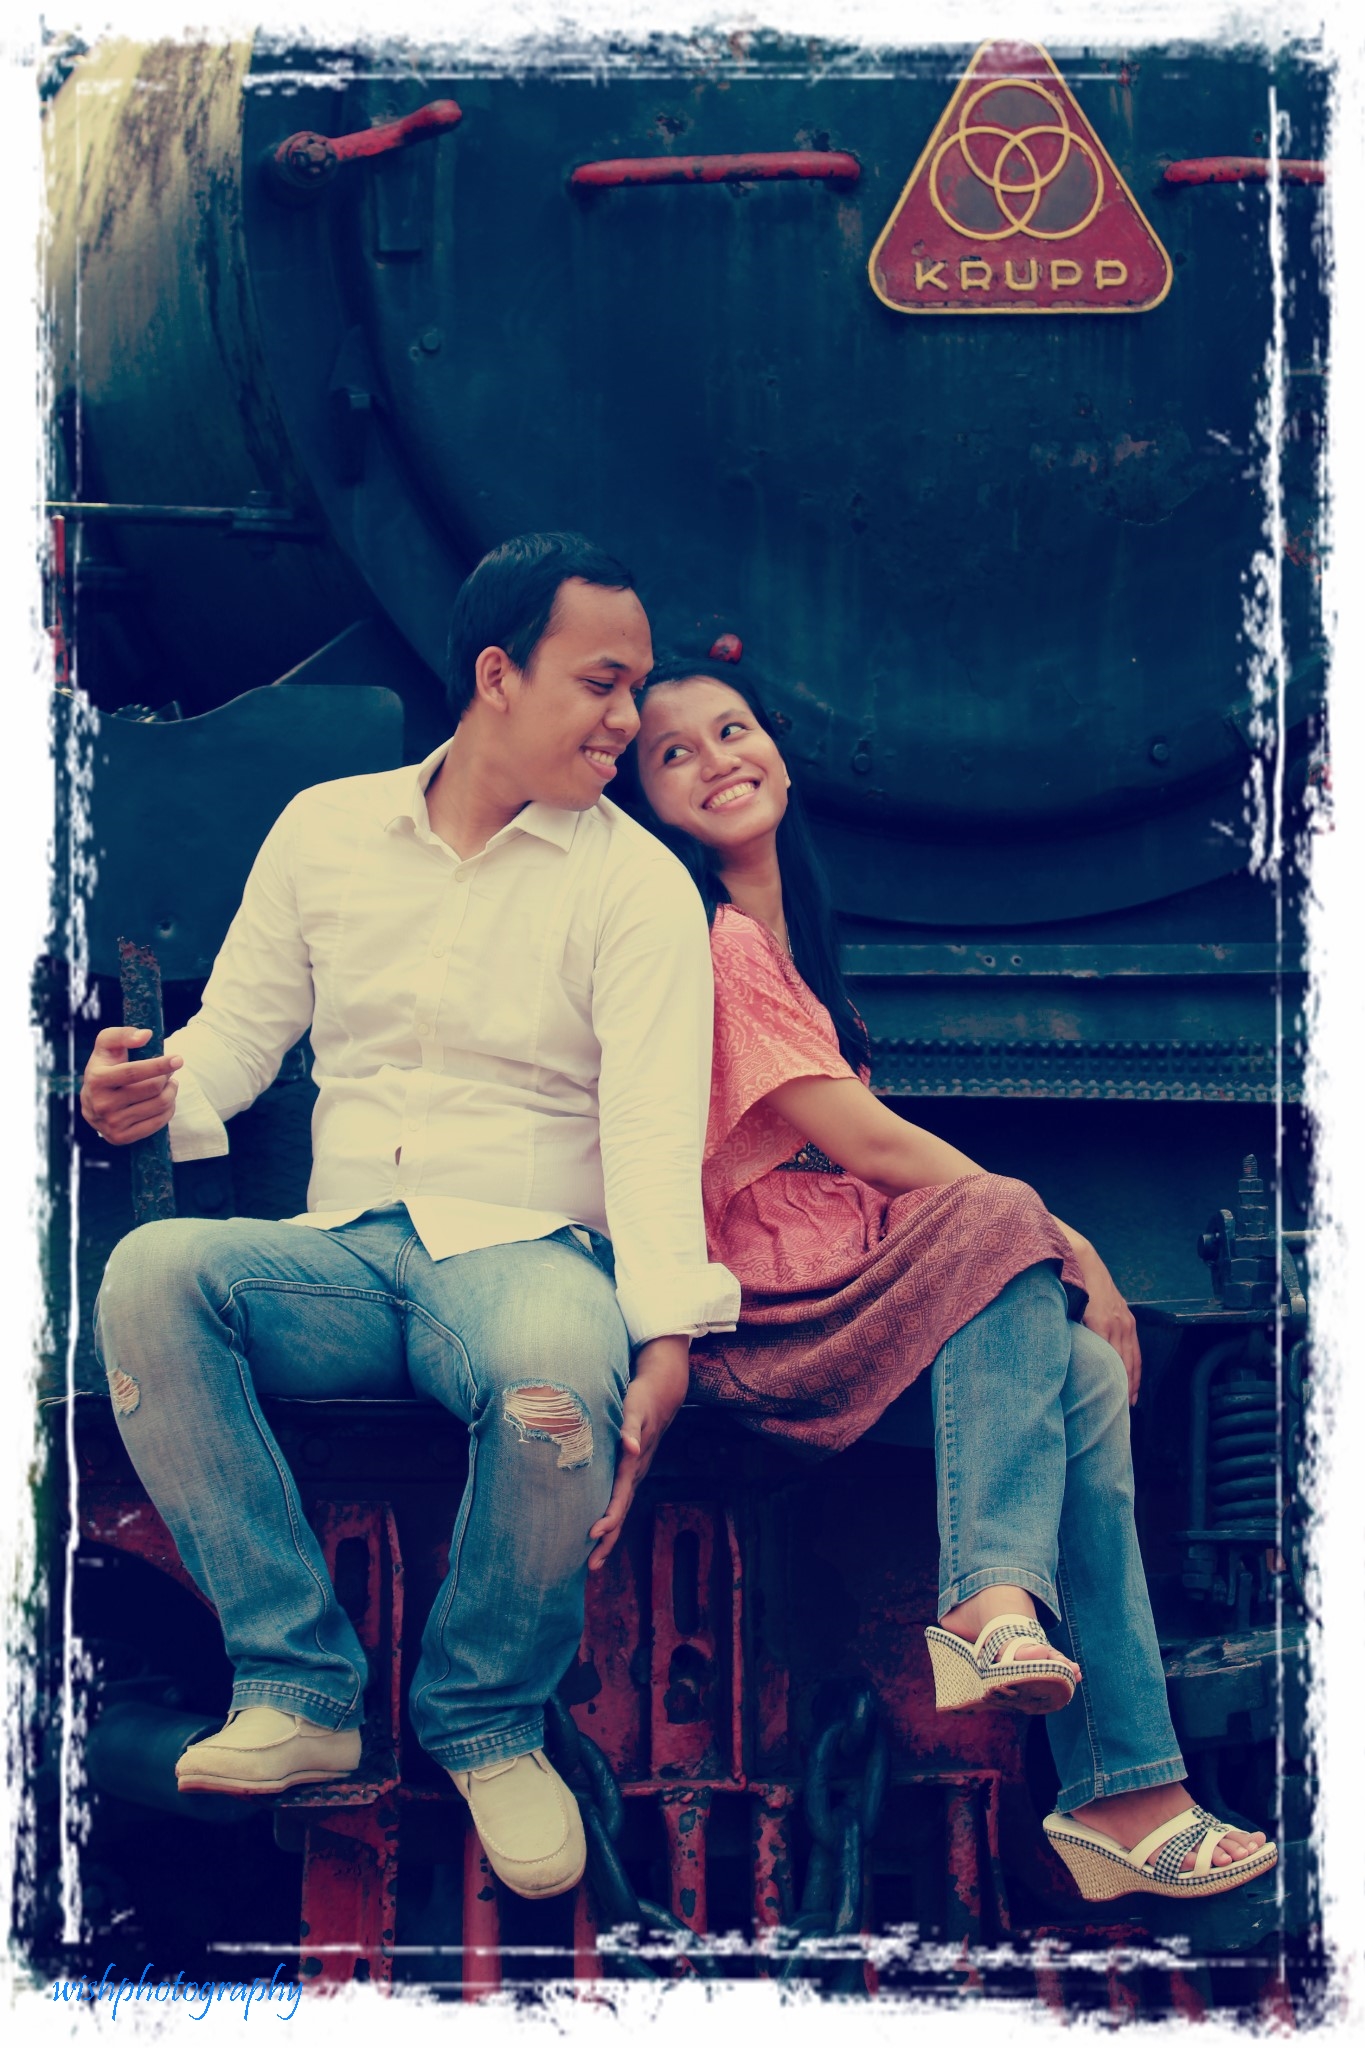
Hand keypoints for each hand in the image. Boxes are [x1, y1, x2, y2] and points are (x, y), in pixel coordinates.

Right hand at [80, 1026, 182, 1145]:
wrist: (92, 1100)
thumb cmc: (105, 1066)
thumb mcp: (107, 1044)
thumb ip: (123, 1034)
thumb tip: (146, 1035)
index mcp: (96, 1080)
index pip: (134, 1072)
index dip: (159, 1065)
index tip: (178, 1059)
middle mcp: (101, 1104)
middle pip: (151, 1089)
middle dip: (167, 1077)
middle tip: (170, 1072)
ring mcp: (110, 1124)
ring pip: (158, 1106)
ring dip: (171, 1092)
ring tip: (170, 1084)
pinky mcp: (120, 1138)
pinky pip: (157, 1124)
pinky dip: (168, 1110)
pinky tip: (166, 1100)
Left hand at [587, 1335, 690, 1570]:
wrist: (661, 1394)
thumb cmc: (641, 1400)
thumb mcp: (635, 1411)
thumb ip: (631, 1428)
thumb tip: (631, 1447)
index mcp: (633, 1464)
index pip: (619, 1497)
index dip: (609, 1518)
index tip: (593, 1535)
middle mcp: (635, 1474)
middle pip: (620, 1513)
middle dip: (608, 1540)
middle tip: (591, 1567)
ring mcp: (634, 1475)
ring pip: (620, 1511)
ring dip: (608, 1536)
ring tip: (593, 1562)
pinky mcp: (629, 1472)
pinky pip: (617, 1499)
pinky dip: (608, 1518)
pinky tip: (597, 1531)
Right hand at [1076, 1244, 1141, 1404]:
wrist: (1079, 1257)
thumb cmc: (1086, 1281)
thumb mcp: (1101, 1304)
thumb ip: (1102, 1323)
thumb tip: (1096, 1344)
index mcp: (1125, 1320)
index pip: (1135, 1357)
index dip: (1135, 1379)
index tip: (1133, 1398)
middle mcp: (1124, 1322)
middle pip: (1130, 1362)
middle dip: (1129, 1386)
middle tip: (1126, 1408)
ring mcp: (1113, 1321)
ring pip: (1119, 1359)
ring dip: (1119, 1381)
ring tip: (1115, 1401)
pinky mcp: (1100, 1318)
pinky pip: (1105, 1348)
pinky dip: (1105, 1366)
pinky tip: (1102, 1380)